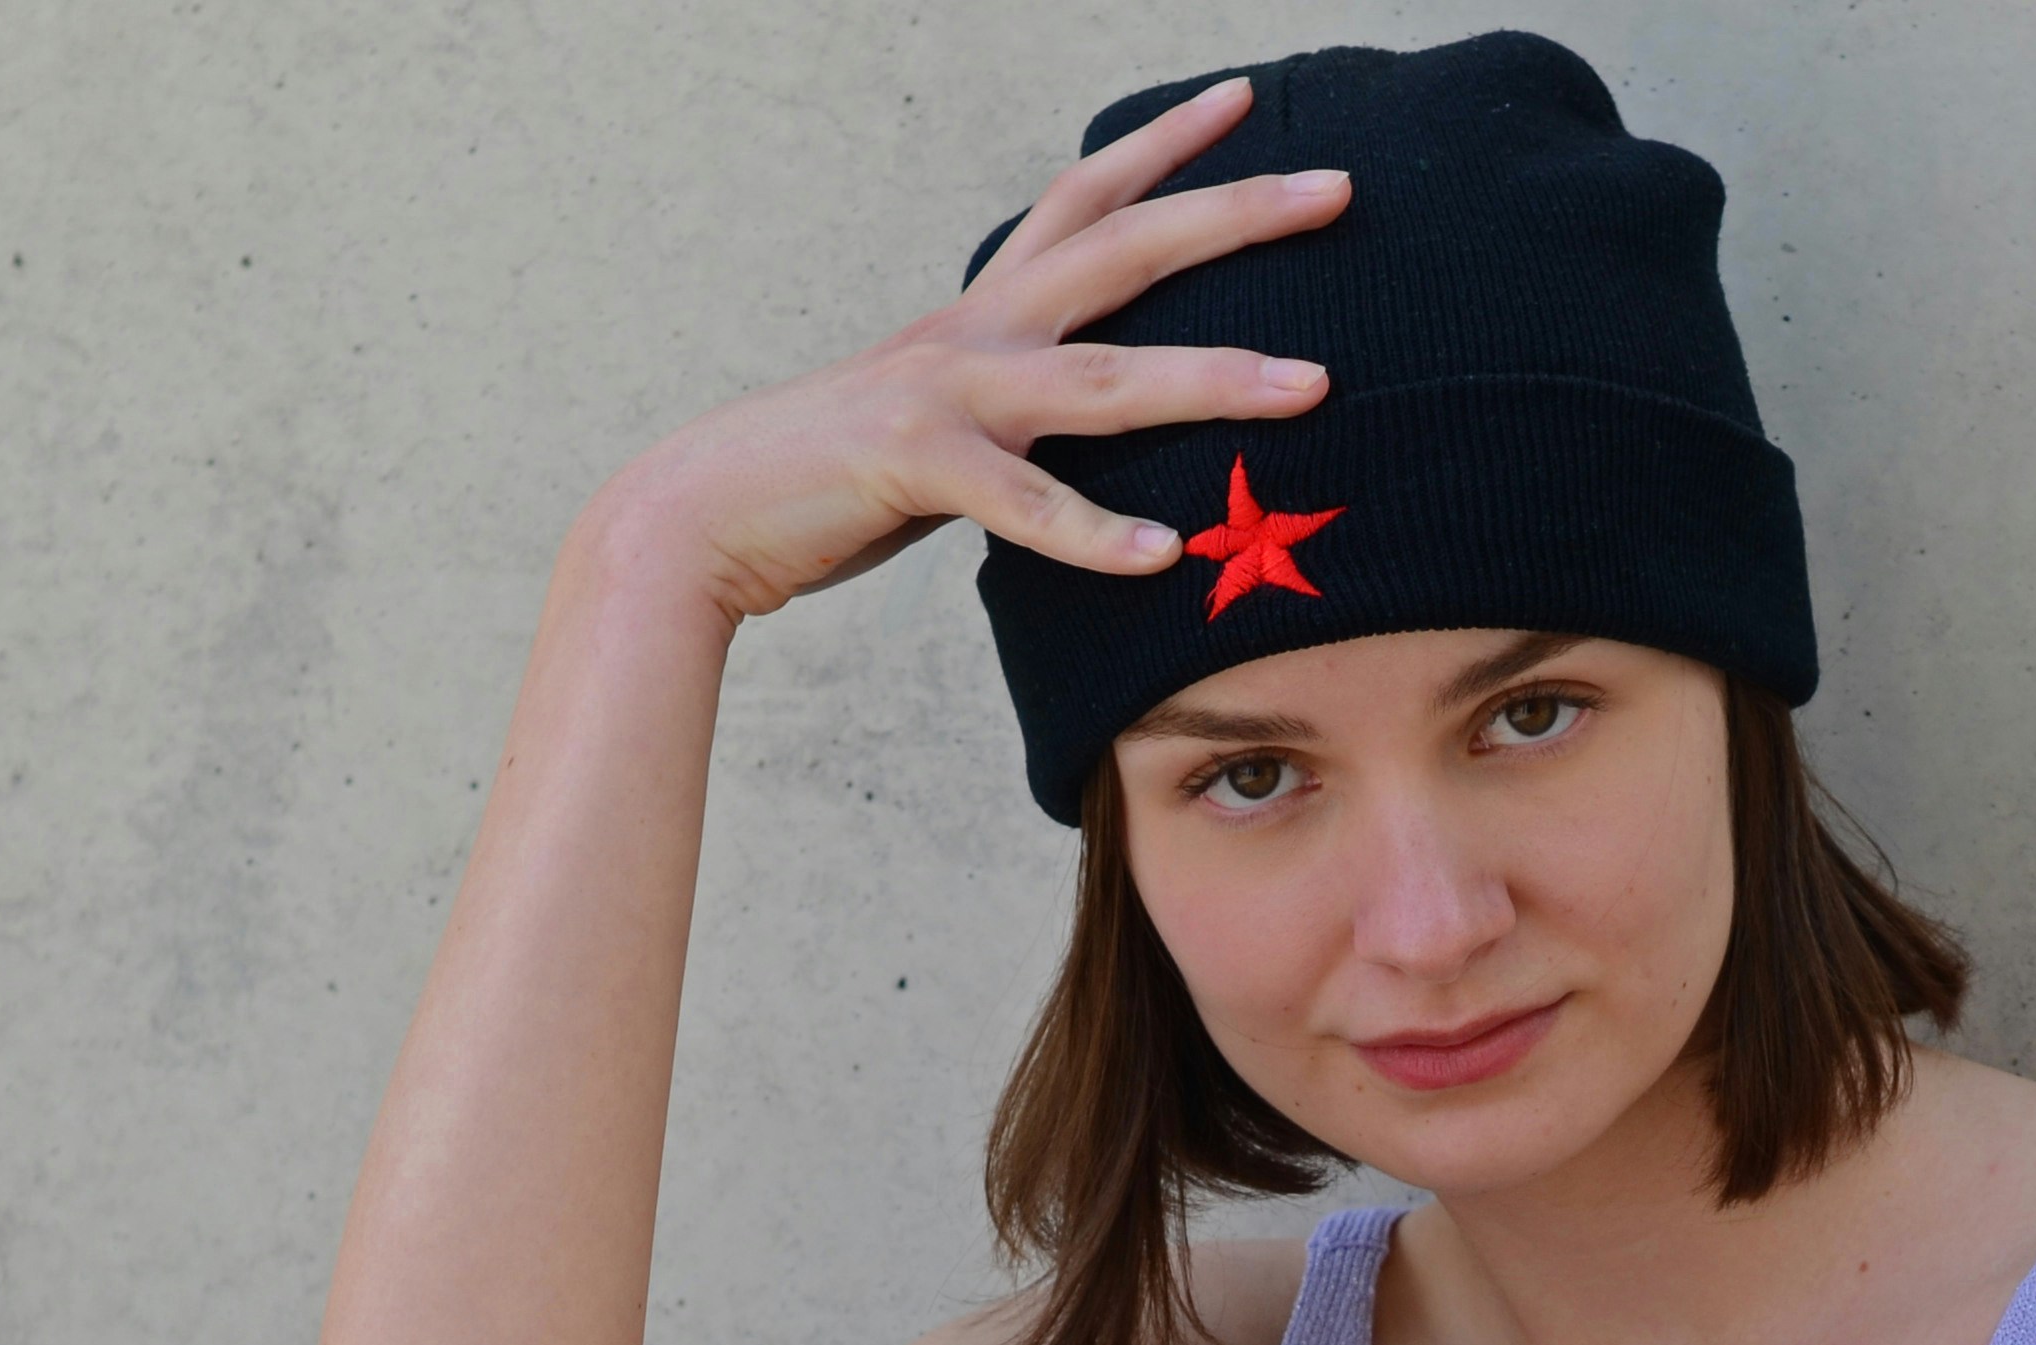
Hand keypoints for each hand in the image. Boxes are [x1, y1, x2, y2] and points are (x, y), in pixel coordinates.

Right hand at [602, 74, 1349, 620]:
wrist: (702, 512)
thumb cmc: (831, 479)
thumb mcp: (947, 422)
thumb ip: (1016, 408)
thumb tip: (1082, 420)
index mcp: (983, 313)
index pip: (1086, 201)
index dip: (1162, 146)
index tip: (1241, 98)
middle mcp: (975, 331)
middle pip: (1125, 250)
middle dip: (1234, 214)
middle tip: (1334, 186)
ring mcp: (946, 392)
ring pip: (1102, 376)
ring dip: (1213, 379)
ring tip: (1312, 385)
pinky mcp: (912, 465)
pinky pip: (1022, 503)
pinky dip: (1093, 532)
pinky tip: (1162, 554)